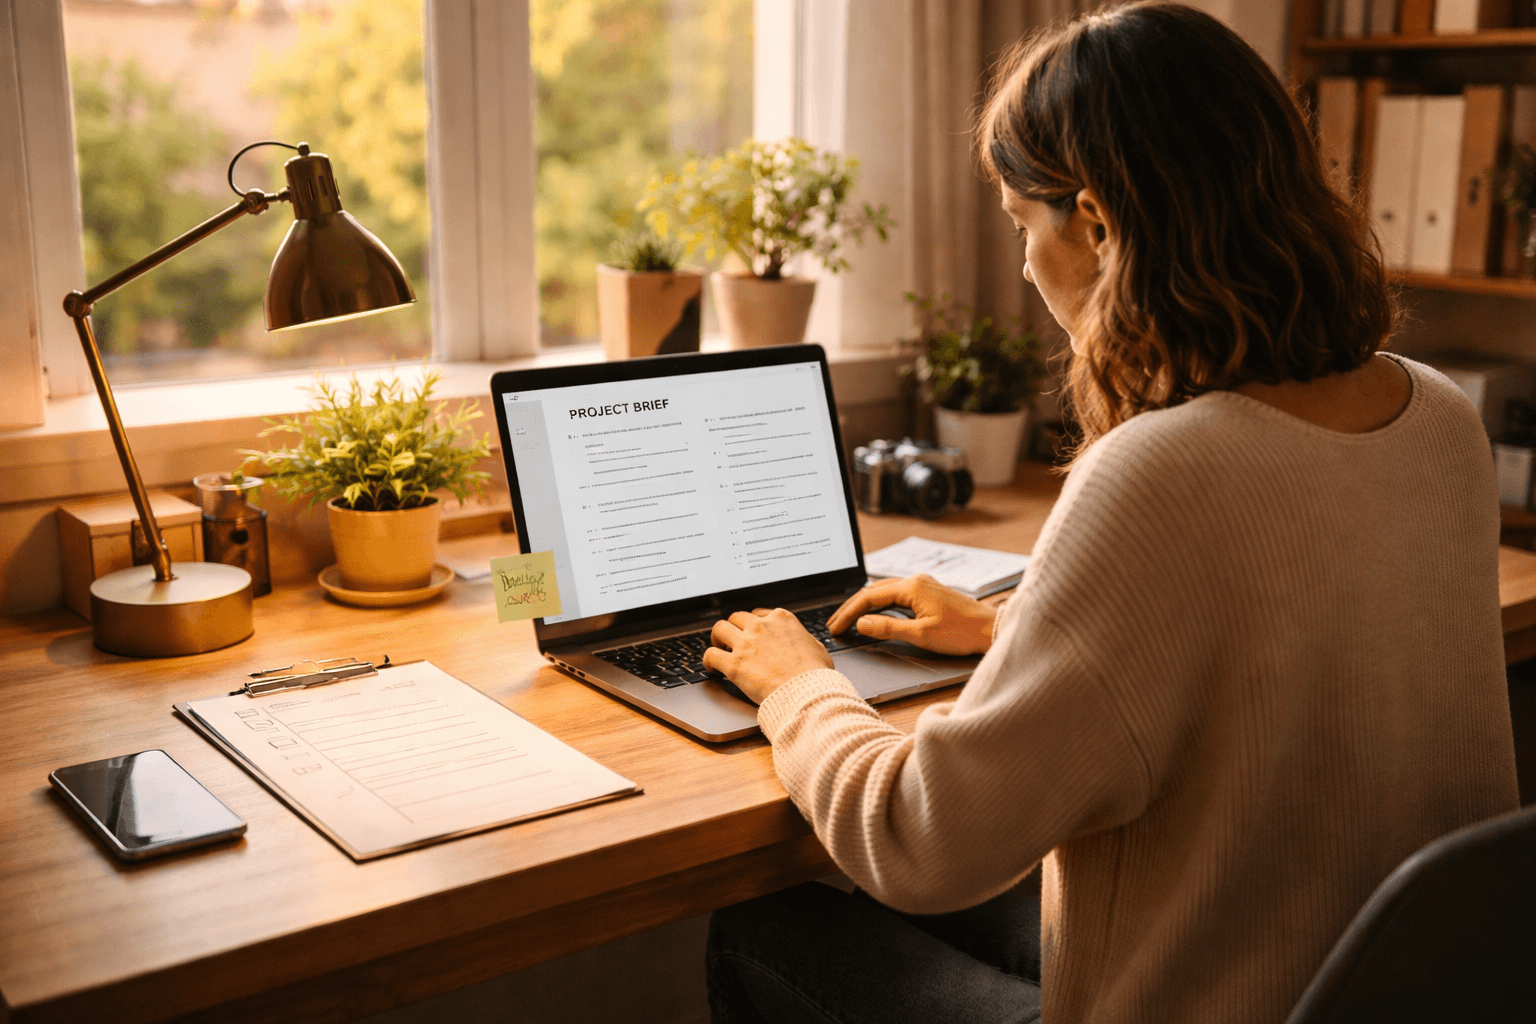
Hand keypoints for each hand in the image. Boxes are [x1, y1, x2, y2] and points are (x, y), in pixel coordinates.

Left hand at [703, 608, 833, 705]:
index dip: (752, 624)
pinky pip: (711, 655)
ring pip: (719, 629)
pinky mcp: (734, 664)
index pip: (758, 613)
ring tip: (718, 648)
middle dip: (733, 628)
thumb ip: (806, 640)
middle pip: (736, 618)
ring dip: (717, 639)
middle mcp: (761, 626)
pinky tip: (711, 668)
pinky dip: (708, 660)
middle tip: (732, 640)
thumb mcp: (818, 648)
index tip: (750, 632)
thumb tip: (805, 643)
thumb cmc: (816, 674)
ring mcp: (746, 644)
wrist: (807, 691)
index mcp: (781, 619)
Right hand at [826, 574, 996, 655]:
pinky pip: (896, 594)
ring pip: (884, 591)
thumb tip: (862, 623)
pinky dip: (879, 604)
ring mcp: (923, 585)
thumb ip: (888, 628)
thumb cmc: (961, 633)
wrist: (990, 630)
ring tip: (848, 620)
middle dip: (851, 608)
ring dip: (864, 605)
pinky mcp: (929, 592)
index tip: (835, 627)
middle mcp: (916, 581)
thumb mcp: (921, 635)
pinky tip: (874, 613)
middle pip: (873, 591)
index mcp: (912, 587)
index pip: (869, 597)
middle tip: (834, 624)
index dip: (848, 613)